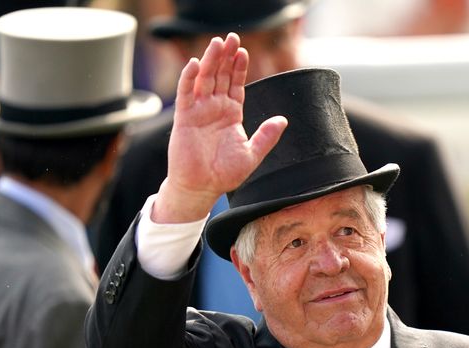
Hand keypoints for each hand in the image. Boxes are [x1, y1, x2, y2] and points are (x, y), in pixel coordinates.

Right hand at [153, 33, 286, 222]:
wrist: (202, 188)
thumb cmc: (225, 174)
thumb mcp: (252, 154)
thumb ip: (266, 136)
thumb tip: (283, 120)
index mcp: (231, 114)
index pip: (236, 84)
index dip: (239, 68)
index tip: (244, 51)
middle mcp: (214, 108)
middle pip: (221, 76)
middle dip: (226, 57)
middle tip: (231, 37)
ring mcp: (199, 111)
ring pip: (205, 80)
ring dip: (211, 61)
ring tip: (217, 43)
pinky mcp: (184, 118)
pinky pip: (186, 94)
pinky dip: (189, 78)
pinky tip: (196, 64)